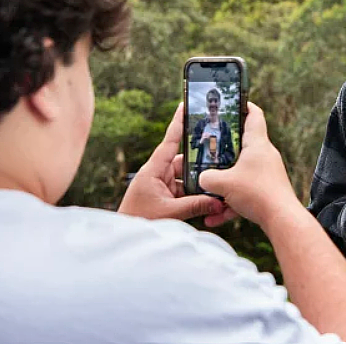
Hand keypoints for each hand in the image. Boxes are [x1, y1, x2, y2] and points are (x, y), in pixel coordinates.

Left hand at [118, 103, 233, 226]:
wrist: (125, 239)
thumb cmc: (140, 222)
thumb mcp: (170, 213)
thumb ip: (195, 205)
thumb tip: (219, 201)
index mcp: (153, 170)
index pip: (169, 141)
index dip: (178, 123)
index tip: (185, 105)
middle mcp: (157, 174)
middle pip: (184, 160)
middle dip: (201, 160)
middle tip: (221, 153)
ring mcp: (161, 185)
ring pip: (187, 177)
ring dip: (201, 181)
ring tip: (219, 182)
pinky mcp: (165, 197)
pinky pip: (185, 191)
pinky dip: (197, 194)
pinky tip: (211, 198)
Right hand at [198, 102, 299, 227]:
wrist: (281, 219)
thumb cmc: (257, 193)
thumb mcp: (224, 183)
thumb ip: (207, 178)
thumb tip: (201, 179)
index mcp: (257, 143)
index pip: (254, 114)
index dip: (243, 105)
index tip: (231, 103)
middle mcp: (264, 155)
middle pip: (243, 144)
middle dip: (224, 147)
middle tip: (208, 146)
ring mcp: (267, 173)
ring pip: (240, 172)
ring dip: (224, 182)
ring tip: (207, 192)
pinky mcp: (267, 190)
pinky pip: (244, 192)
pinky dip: (230, 203)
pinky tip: (214, 217)